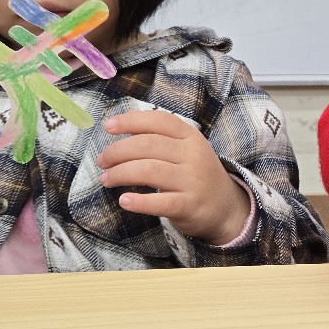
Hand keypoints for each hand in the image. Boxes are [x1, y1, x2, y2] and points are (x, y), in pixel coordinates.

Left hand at [96, 110, 250, 244]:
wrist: (226, 207)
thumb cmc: (197, 175)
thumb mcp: (187, 150)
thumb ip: (160, 138)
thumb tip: (122, 127)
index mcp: (190, 136)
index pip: (159, 121)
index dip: (131, 121)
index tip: (108, 127)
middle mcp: (192, 155)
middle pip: (148, 146)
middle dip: (118, 152)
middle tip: (102, 161)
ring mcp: (192, 181)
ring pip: (149, 170)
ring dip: (121, 174)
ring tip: (106, 179)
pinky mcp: (189, 205)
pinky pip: (160, 202)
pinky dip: (139, 201)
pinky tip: (124, 201)